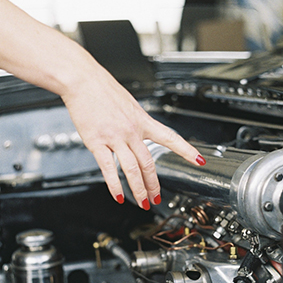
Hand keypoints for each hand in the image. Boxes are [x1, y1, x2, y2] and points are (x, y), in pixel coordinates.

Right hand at [63, 63, 205, 209]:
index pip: (170, 137)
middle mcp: (131, 131)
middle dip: (154, 185)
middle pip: (148, 164)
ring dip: (138, 190)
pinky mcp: (96, 142)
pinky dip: (114, 185)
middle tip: (156, 198)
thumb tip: (138, 134)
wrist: (82, 80)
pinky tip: (118, 196)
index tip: (199, 160)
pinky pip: (108, 168)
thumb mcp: (129, 104)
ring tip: (142, 202)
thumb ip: (135, 122)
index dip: (187, 150)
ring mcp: (115, 138)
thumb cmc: (102, 89)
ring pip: (132, 169)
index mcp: (142, 121)